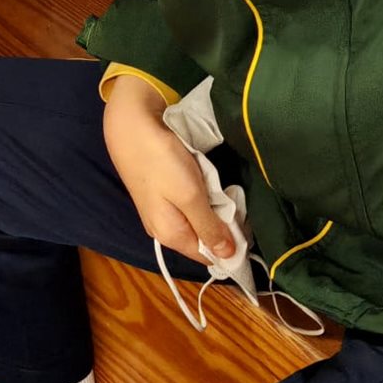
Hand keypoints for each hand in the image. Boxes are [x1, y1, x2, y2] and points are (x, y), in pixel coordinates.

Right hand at [102, 74, 234, 262]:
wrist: (131, 126)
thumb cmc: (162, 162)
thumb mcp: (191, 196)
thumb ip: (209, 227)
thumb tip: (228, 257)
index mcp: (171, 236)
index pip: (209, 256)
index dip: (231, 248)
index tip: (251, 229)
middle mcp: (164, 230)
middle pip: (203, 238)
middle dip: (223, 225)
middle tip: (238, 203)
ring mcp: (161, 211)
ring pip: (197, 219)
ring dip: (213, 208)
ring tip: (225, 189)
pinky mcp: (161, 193)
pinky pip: (189, 204)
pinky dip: (202, 195)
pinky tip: (208, 181)